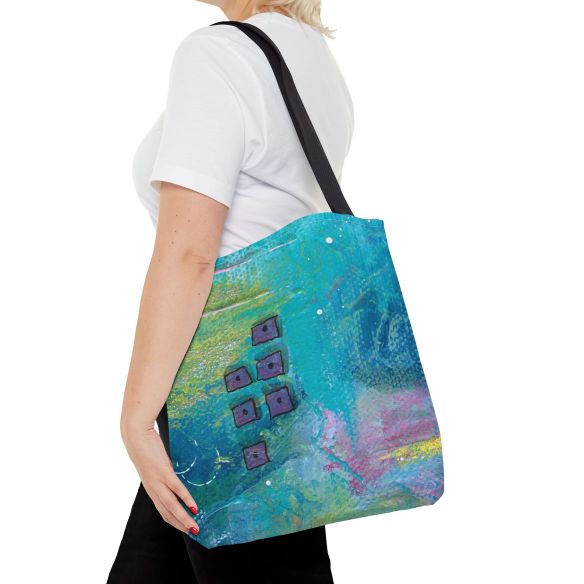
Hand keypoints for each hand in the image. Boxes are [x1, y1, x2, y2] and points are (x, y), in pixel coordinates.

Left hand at [121, 421, 199, 536]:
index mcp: (152, 488)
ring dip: (184, 519)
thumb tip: (176, 475)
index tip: (187, 527)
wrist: (136, 435)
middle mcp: (153, 489)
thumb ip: (164, 472)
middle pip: (167, 513)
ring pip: (171, 506)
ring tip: (196, 527)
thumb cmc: (146, 447)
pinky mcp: (163, 472)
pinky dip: (186, 500)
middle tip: (195, 533)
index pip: (163, 511)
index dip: (175, 521)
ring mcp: (157, 482)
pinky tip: (194, 507)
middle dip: (181, 525)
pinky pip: (176, 489)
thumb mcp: (156, 464)